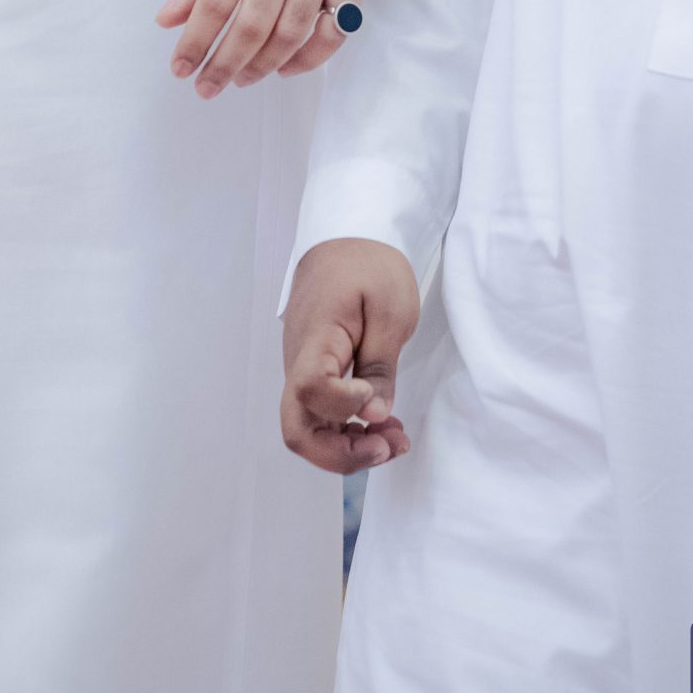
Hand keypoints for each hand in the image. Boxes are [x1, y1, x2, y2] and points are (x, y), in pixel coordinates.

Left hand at [157, 0, 377, 97]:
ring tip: (240, 79)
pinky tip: (282, 68)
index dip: (195, 41)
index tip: (181, 68)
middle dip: (224, 64)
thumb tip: (168, 20)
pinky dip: (307, 60)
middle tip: (207, 87)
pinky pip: (331, 33)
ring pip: (290, 34)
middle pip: (252, 24)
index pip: (214, 1)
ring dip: (261, 66)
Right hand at [281, 236, 418, 473]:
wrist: (347, 238)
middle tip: (386, 447)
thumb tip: (373, 415)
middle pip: (297, 428)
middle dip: (341, 454)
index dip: (343, 407)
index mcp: (315, 336)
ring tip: (395, 441)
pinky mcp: (313, 372)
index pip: (310, 388)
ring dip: (349, 447)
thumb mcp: (390, 309)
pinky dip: (349, 430)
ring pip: (309, 428)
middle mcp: (298, 359)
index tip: (375, 398)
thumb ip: (379, 365)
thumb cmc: (370, 265)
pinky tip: (382, 425)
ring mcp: (302, 369)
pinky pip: (320, 413)